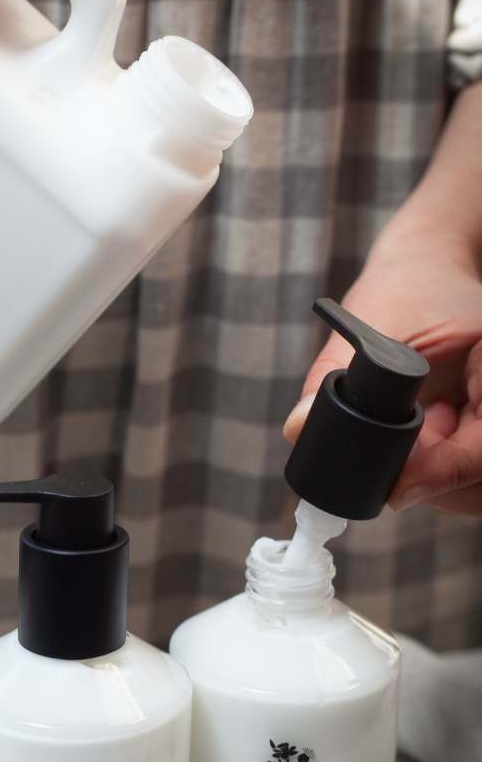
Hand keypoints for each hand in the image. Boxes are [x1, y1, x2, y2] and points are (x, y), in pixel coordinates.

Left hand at [283, 229, 481, 514]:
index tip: (395, 492)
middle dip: (434, 481)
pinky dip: (438, 466)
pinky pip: (467, 467)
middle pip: (477, 475)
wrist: (430, 269)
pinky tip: (430, 426)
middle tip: (392, 473)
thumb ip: (331, 374)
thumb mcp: (372, 322)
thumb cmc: (407, 286)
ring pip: (472, 481)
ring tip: (417, 428)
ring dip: (434, 476)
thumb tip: (298, 428)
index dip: (442, 474)